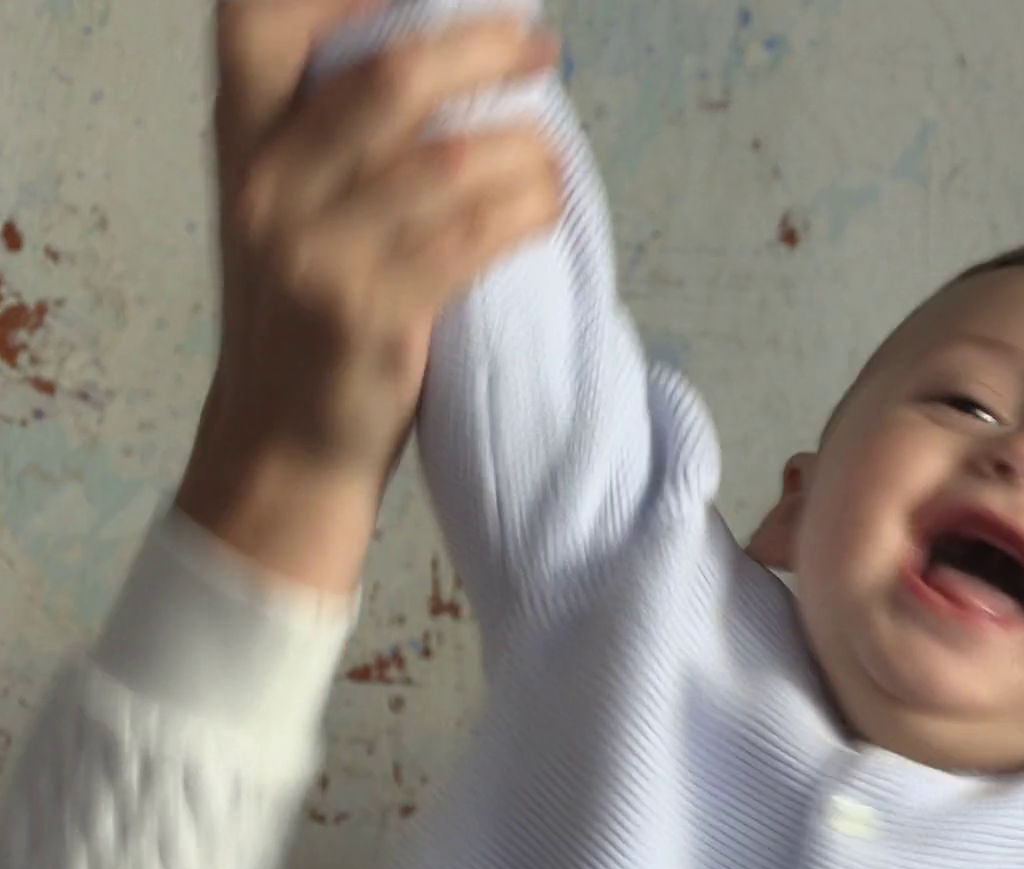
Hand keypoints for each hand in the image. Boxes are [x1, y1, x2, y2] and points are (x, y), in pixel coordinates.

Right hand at [177, 0, 561, 591]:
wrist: (281, 441)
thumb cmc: (309, 308)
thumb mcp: (288, 205)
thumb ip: (335, 133)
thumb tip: (454, 50)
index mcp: (241, 140)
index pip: (258, 19)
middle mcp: (268, 184)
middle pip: (389, 73)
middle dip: (484, 47)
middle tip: (538, 48)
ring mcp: (318, 252)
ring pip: (454, 158)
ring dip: (528, 148)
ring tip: (553, 156)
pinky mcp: (375, 314)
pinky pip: (480, 235)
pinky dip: (532, 210)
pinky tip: (549, 207)